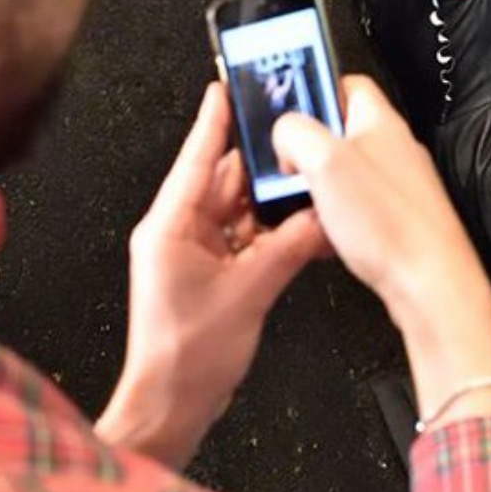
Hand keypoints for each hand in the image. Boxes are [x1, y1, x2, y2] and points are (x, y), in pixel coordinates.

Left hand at [95, 82, 327, 468]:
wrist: (171, 406)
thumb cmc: (187, 358)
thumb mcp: (247, 293)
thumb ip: (288, 249)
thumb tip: (320, 217)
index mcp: (170, 227)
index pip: (197, 160)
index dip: (215, 122)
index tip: (228, 85)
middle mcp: (177, 235)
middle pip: (222, 183)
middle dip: (258, 163)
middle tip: (291, 135)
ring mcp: (191, 256)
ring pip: (237, 213)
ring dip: (269, 204)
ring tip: (305, 182)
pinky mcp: (208, 278)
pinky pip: (242, 242)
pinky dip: (268, 235)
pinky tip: (298, 228)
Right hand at [271, 75, 490, 426]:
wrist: (431, 285)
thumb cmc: (391, 226)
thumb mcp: (325, 163)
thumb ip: (295, 133)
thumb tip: (284, 133)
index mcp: (379, 122)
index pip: (344, 82)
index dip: (311, 89)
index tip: (284, 105)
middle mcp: (392, 150)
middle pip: (338, 131)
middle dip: (305, 148)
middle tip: (283, 164)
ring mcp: (396, 186)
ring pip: (343, 173)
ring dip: (316, 187)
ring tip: (301, 203)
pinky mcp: (395, 220)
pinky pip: (353, 208)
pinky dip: (333, 218)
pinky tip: (324, 235)